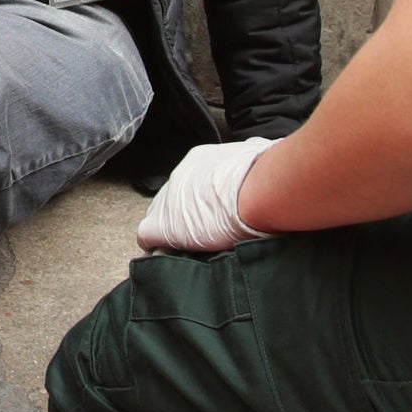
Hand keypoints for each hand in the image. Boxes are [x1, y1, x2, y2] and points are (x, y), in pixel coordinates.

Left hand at [137, 137, 276, 253]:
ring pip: (158, 217)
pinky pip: (148, 238)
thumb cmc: (264, 175)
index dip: (199, 199)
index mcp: (200, 160)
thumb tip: (262, 153)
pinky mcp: (161, 226)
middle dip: (184, 215)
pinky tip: (167, 258)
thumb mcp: (259, 154)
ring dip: (173, 232)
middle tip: (202, 232)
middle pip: (172, 199)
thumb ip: (253, 155)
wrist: (258, 190)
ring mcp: (166, 200)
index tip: (212, 212)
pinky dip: (156, 248)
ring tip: (189, 248)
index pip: (191, 181)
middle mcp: (179, 176)